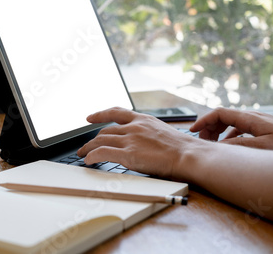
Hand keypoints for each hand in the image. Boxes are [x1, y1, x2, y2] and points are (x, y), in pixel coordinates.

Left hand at [77, 107, 198, 177]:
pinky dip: (92, 156)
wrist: (189, 155)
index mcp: (143, 119)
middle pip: (105, 131)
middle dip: (92, 139)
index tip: (89, 117)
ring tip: (83, 154)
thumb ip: (148, 134)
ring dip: (88, 148)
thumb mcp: (162, 132)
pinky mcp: (128, 154)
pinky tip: (88, 161)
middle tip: (86, 146)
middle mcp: (134, 127)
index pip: (116, 112)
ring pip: (100, 141)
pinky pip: (102, 153)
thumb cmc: (182, 149)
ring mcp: (130, 140)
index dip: (100, 114)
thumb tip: (142, 142)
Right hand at [189, 108, 272, 149]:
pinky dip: (230, 136)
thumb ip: (239, 145)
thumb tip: (216, 146)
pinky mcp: (266, 130)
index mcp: (250, 118)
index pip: (219, 113)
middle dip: (208, 127)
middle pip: (223, 116)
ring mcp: (260, 123)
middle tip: (201, 141)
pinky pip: (241, 130)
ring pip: (232, 123)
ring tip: (213, 145)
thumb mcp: (264, 147)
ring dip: (219, 132)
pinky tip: (232, 147)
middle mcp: (254, 117)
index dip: (203, 121)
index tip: (192, 130)